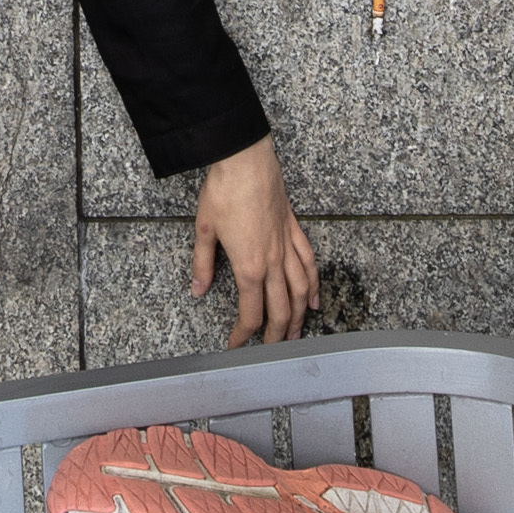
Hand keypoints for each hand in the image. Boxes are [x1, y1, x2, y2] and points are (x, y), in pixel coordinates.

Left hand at [191, 135, 317, 346]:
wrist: (246, 161)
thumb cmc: (224, 192)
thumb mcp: (204, 231)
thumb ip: (202, 265)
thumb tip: (198, 290)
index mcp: (249, 266)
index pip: (251, 312)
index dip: (244, 334)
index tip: (236, 345)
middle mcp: (273, 262)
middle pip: (281, 309)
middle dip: (275, 335)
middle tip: (270, 351)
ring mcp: (287, 247)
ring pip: (301, 291)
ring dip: (299, 317)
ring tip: (294, 334)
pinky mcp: (294, 232)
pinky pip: (309, 264)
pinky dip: (314, 285)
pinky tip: (315, 300)